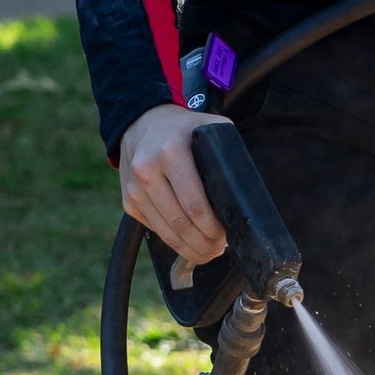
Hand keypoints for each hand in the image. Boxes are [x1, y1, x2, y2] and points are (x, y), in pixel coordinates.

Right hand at [118, 104, 226, 264]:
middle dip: (204, 244)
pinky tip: (189, 242)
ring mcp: (134, 189)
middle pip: (180, 224)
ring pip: (166, 233)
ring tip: (208, 252)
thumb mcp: (208, 127)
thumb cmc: (182, 129)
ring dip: (190, 249)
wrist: (140, 122)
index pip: (194, 204)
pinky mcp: (129, 201)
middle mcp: (147, 171)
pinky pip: (155, 230)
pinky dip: (174, 241)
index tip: (226, 235)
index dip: (212, 228)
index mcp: (171, 152)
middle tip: (220, 248)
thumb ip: (227, 151)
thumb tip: (246, 189)